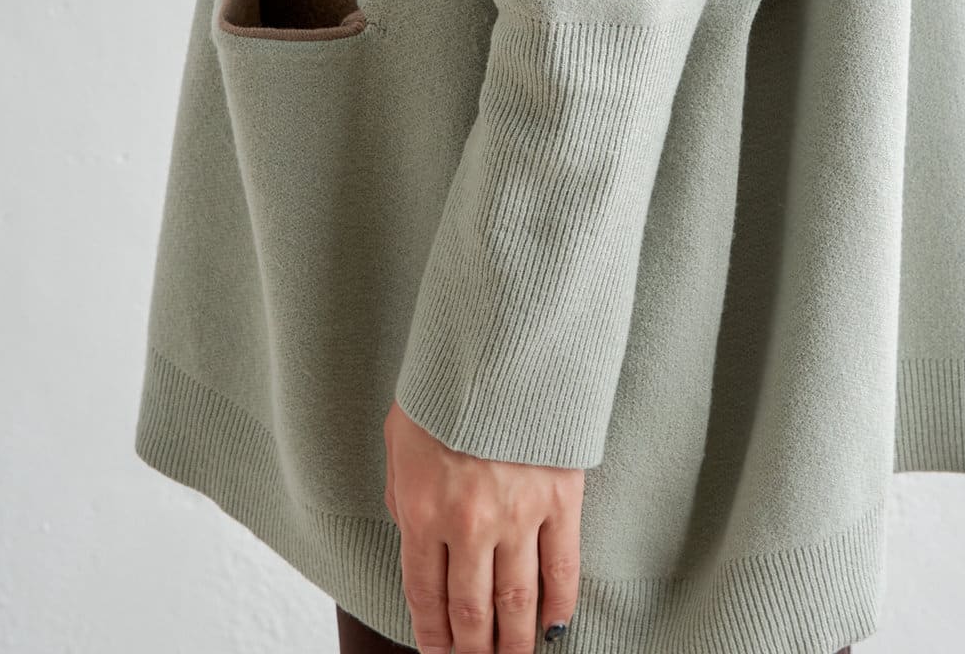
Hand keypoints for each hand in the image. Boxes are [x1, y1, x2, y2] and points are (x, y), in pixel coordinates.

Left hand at [384, 400, 583, 653]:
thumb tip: (415, 538)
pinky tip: (555, 624)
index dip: (433, 637)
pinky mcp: (561, 496)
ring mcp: (519, 513)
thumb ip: (404, 495)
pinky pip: (563, 567)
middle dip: (474, 650)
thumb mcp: (401, 439)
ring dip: (515, 642)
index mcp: (423, 509)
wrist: (502, 340)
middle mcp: (469, 522)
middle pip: (472, 611)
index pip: (425, 596)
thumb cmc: (447, 384)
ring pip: (517, 602)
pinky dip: (559, 604)